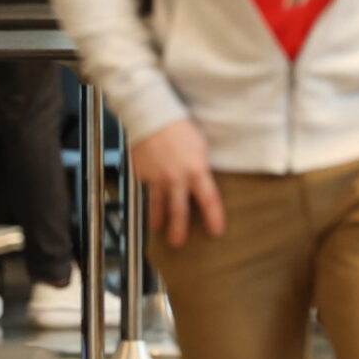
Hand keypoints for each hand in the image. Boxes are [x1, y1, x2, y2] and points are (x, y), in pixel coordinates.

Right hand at [132, 117, 225, 248]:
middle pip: (179, 212)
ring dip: (159, 220)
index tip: (216, 231)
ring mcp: (157, 178)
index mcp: (196, 171)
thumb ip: (200, 167)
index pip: (209, 201)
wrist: (151, 115)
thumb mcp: (199, 145)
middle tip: (178, 242)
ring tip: (159, 228)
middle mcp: (176, 179)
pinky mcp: (142, 174)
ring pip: (157, 206)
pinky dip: (150, 192)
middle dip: (179, 230)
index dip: (213, 218)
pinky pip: (148, 188)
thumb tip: (201, 180)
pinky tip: (151, 192)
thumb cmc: (178, 125)